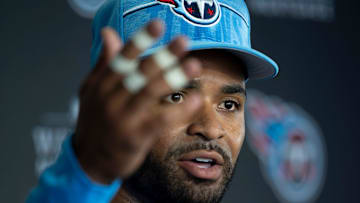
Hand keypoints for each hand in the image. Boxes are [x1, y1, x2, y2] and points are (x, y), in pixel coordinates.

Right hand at [73, 20, 202, 183]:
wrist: (88, 161)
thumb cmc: (94, 122)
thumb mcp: (92, 91)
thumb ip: (104, 62)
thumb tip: (109, 33)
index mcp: (102, 84)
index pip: (122, 58)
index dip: (140, 40)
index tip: (158, 25)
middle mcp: (111, 98)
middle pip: (140, 72)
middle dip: (163, 55)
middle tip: (183, 41)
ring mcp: (123, 118)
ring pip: (150, 92)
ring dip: (173, 77)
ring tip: (194, 65)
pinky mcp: (136, 137)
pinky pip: (161, 120)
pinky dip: (179, 109)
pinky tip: (195, 100)